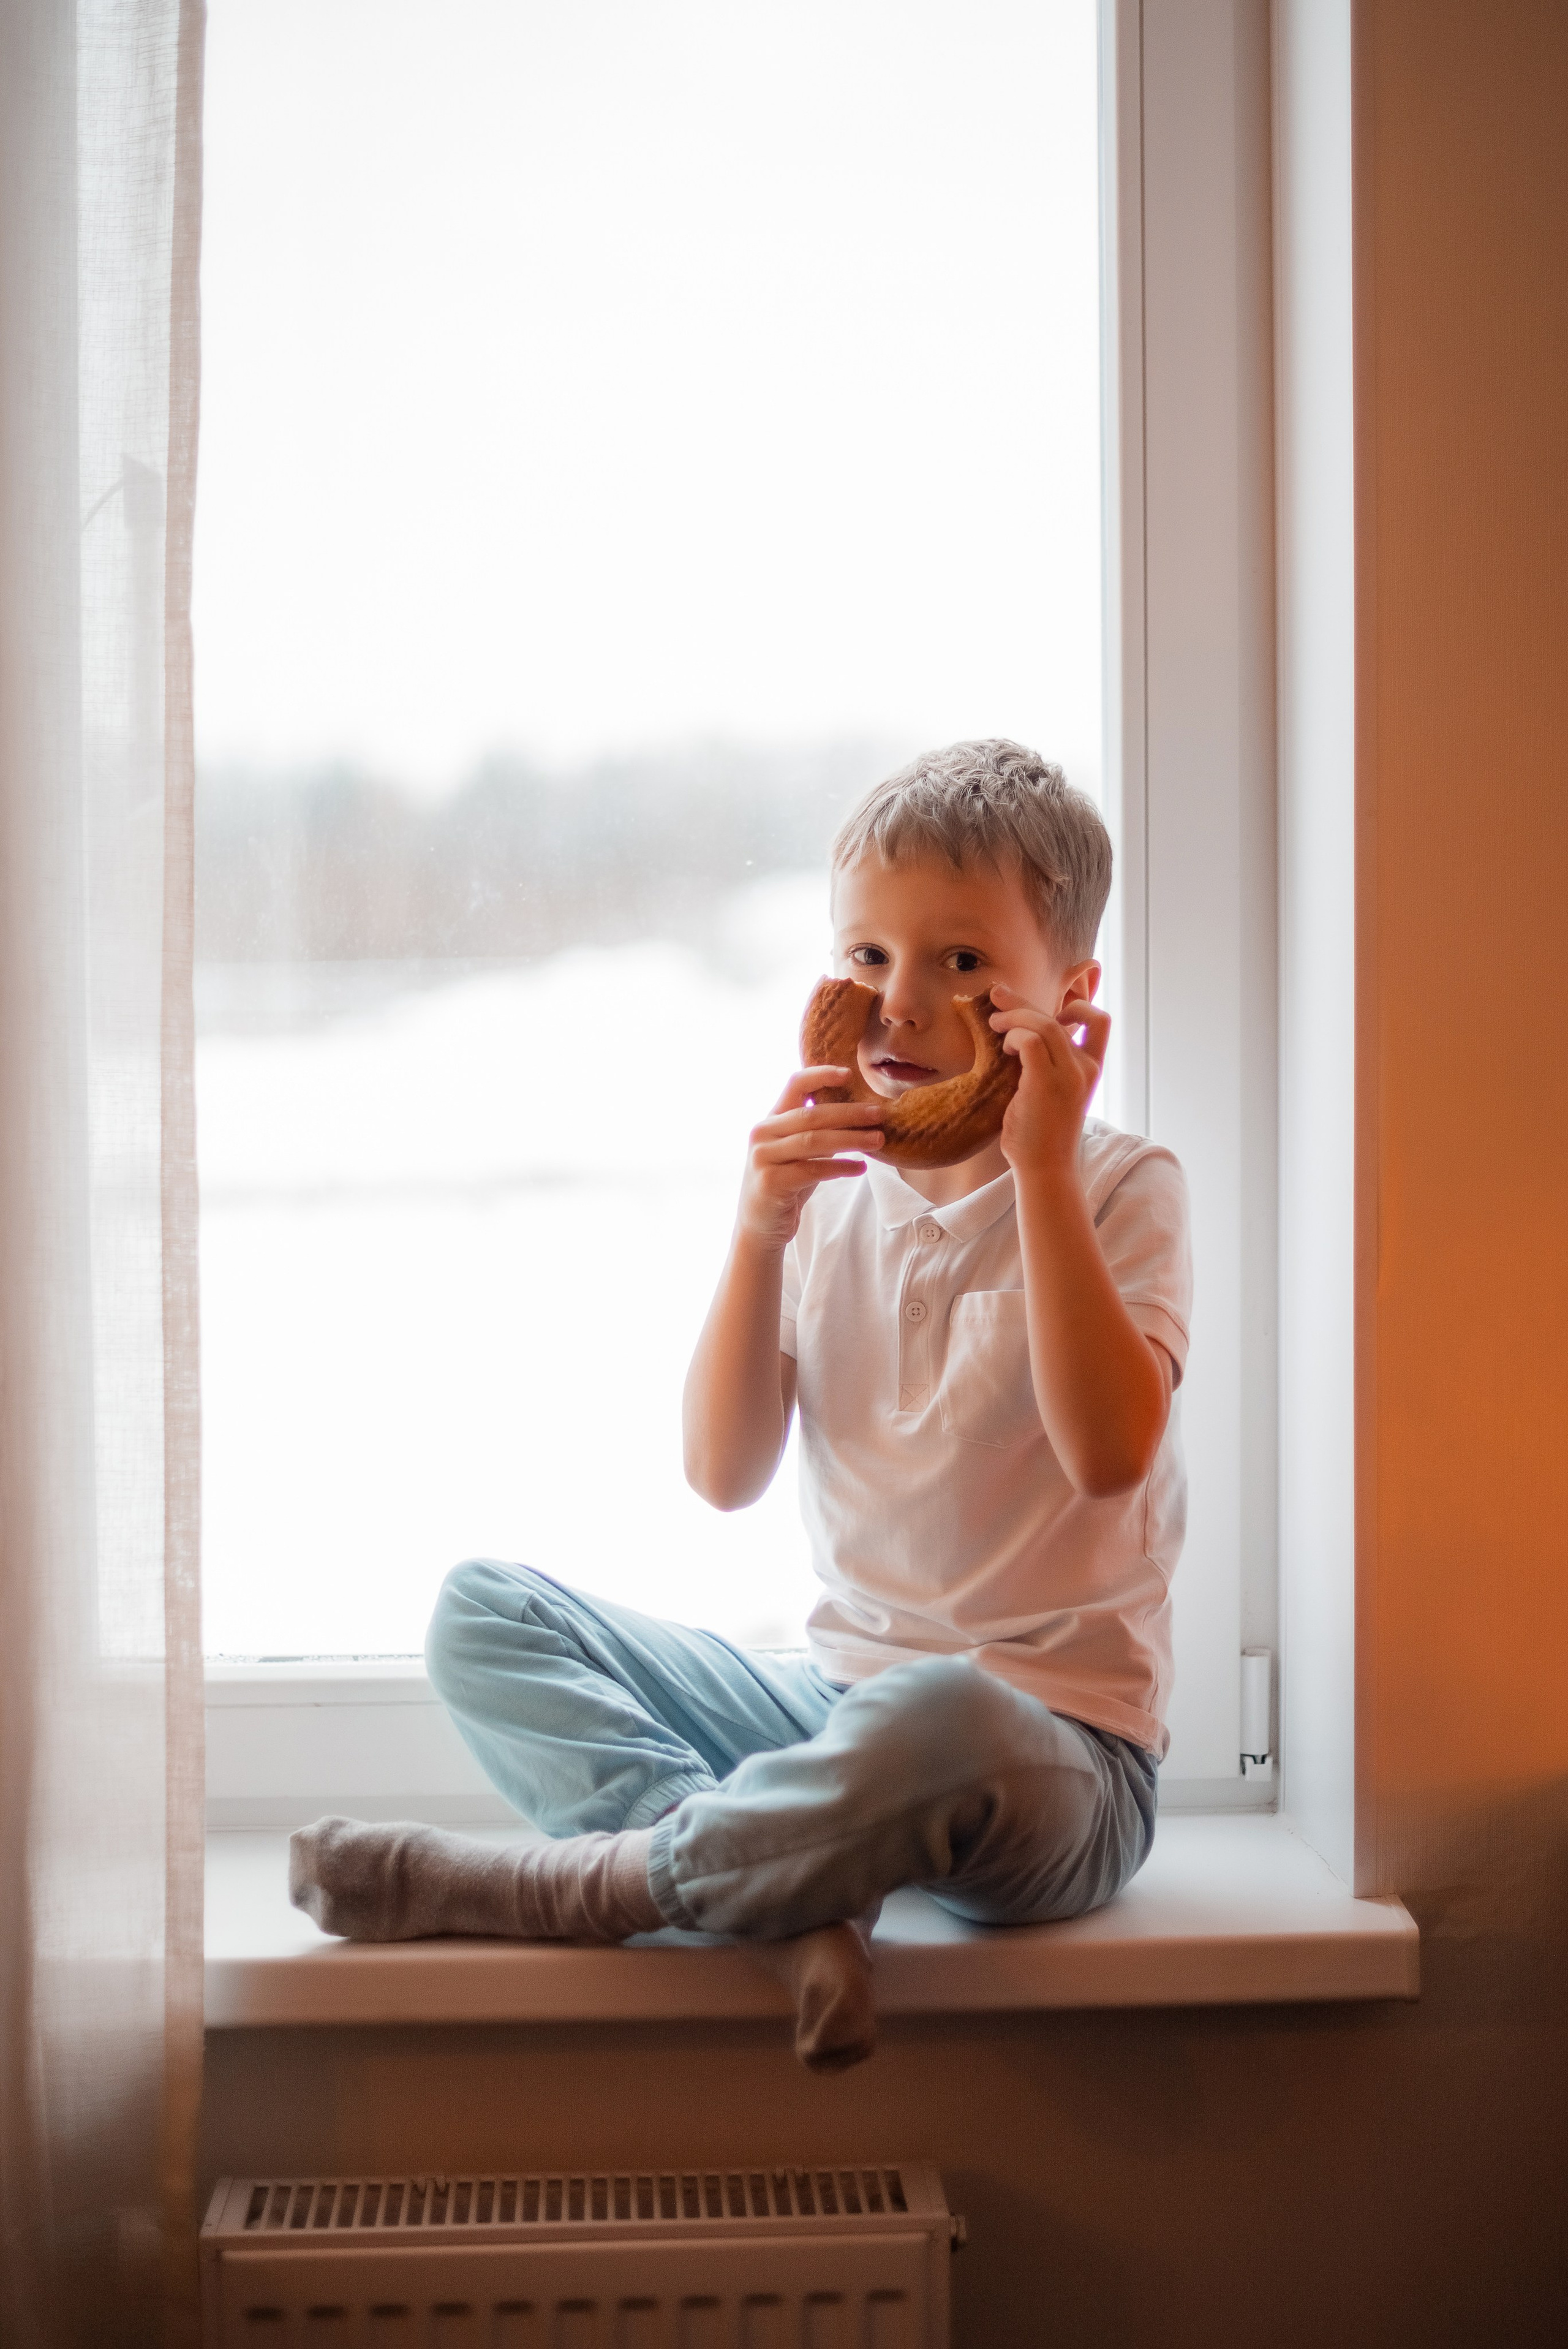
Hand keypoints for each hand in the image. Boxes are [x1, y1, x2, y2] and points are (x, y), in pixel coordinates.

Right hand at [736, 1067, 884, 1248]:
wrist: (760, 1226)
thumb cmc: (786, 1185)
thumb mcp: (800, 1153)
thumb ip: (818, 1132)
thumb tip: (859, 1113)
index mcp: (770, 1120)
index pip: (795, 1085)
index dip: (821, 1075)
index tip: (849, 1073)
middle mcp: (762, 1134)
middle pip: (812, 1115)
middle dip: (849, 1113)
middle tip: (880, 1114)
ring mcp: (763, 1157)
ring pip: (814, 1141)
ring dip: (851, 1139)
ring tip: (878, 1140)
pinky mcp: (771, 1182)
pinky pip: (813, 1170)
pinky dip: (841, 1167)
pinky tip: (861, 1168)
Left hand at [989, 985, 1109, 1177]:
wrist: (1045, 1168)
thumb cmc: (1041, 1134)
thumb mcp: (1050, 1091)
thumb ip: (1045, 1064)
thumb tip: (1018, 1036)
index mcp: (1091, 1068)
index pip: (1100, 1021)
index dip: (1077, 1004)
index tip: (1048, 1009)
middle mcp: (1085, 1068)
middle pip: (1061, 1015)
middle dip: (1024, 1001)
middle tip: (997, 995)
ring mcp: (1069, 1075)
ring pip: (1045, 1023)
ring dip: (1014, 1016)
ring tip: (994, 1024)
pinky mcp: (1047, 1083)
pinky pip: (1032, 1041)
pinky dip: (1014, 1035)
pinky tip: (1004, 1047)